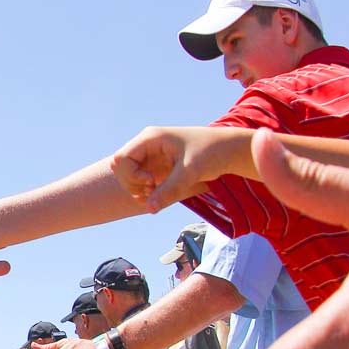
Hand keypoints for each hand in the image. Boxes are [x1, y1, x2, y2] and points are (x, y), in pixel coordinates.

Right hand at [109, 126, 232, 213]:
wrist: (228, 151)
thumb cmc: (211, 153)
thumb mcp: (190, 172)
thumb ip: (169, 190)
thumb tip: (149, 209)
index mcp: (151, 138)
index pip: (121, 159)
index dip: (131, 175)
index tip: (152, 181)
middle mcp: (146, 145)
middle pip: (120, 169)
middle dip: (132, 185)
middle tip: (154, 190)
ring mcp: (150, 156)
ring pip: (127, 176)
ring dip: (137, 190)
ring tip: (156, 193)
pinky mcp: (156, 166)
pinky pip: (138, 181)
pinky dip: (145, 192)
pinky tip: (159, 193)